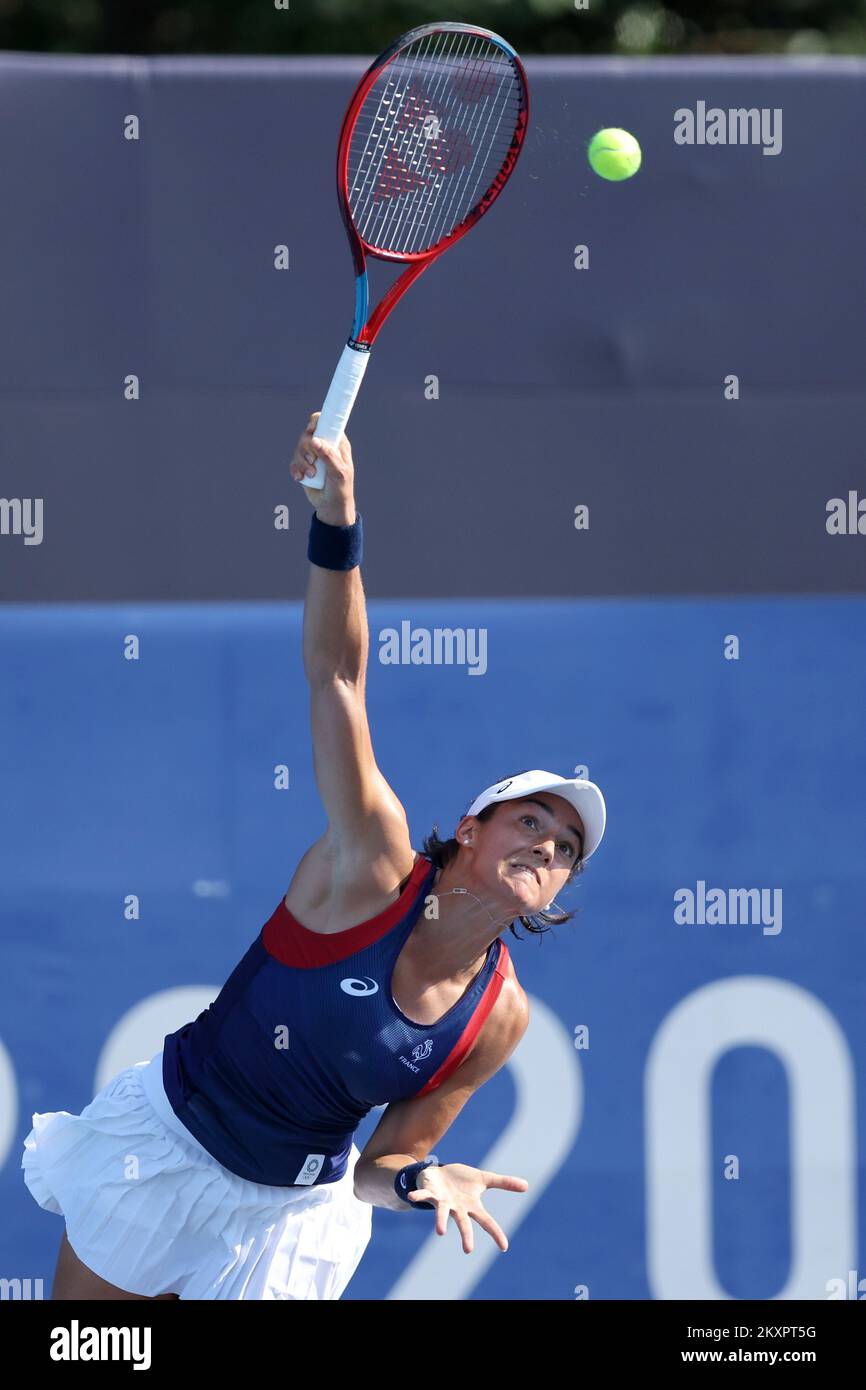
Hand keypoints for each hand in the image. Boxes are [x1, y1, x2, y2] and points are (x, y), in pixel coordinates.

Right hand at [290, 411, 355, 525]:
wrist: (331, 506)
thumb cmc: (341, 488)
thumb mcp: (338, 472)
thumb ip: (328, 455)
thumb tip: (315, 440)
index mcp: (336, 442)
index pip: (325, 422)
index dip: (315, 422)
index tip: (311, 431)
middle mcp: (324, 446)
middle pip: (306, 434)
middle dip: (305, 448)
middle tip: (312, 461)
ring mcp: (313, 456)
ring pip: (298, 448)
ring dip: (301, 461)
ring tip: (310, 474)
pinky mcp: (304, 466)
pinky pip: (293, 461)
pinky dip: (295, 469)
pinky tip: (300, 478)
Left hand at [406, 1162, 528, 1252]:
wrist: (438, 1175)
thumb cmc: (461, 1181)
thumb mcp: (484, 1179)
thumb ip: (503, 1183)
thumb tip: (527, 1186)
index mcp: (471, 1206)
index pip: (486, 1221)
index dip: (495, 1232)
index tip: (504, 1246)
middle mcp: (457, 1208)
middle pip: (463, 1223)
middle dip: (466, 1236)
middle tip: (468, 1250)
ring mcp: (442, 1202)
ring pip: (442, 1214)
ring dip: (440, 1221)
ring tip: (441, 1232)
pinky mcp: (430, 1194)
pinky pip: (422, 1196)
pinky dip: (417, 1196)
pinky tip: (410, 1197)